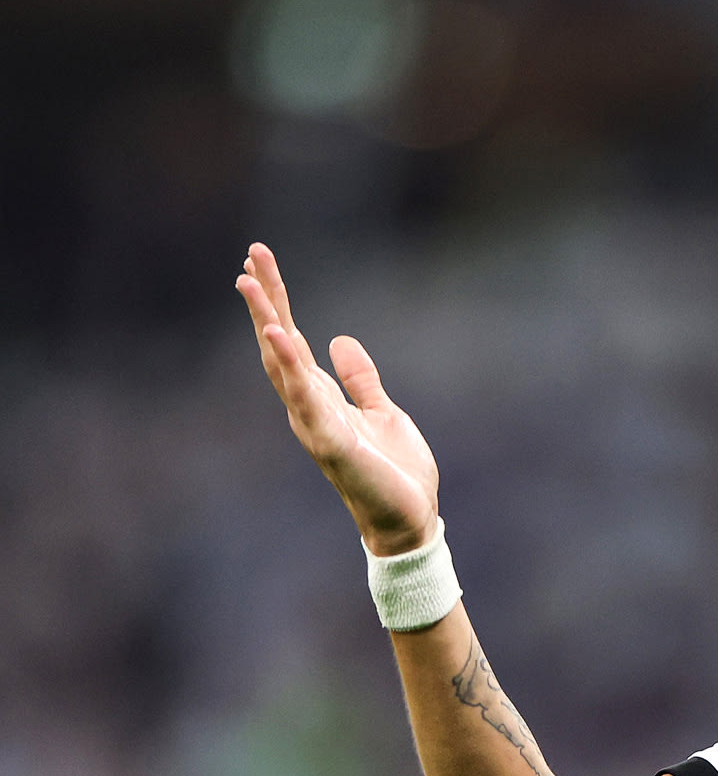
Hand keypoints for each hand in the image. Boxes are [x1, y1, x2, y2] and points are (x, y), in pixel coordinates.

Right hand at [237, 243, 439, 554]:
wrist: (409, 520)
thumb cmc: (394, 472)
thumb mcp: (383, 412)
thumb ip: (361, 379)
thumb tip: (340, 340)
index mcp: (321, 398)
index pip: (293, 341)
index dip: (276, 303)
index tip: (258, 264)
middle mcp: (309, 407)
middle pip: (279, 343)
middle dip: (265, 299)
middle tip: (251, 255)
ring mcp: (315, 424)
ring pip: (283, 365)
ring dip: (267, 322)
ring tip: (249, 283)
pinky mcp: (332, 442)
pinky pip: (306, 400)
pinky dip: (291, 368)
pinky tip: (278, 337)